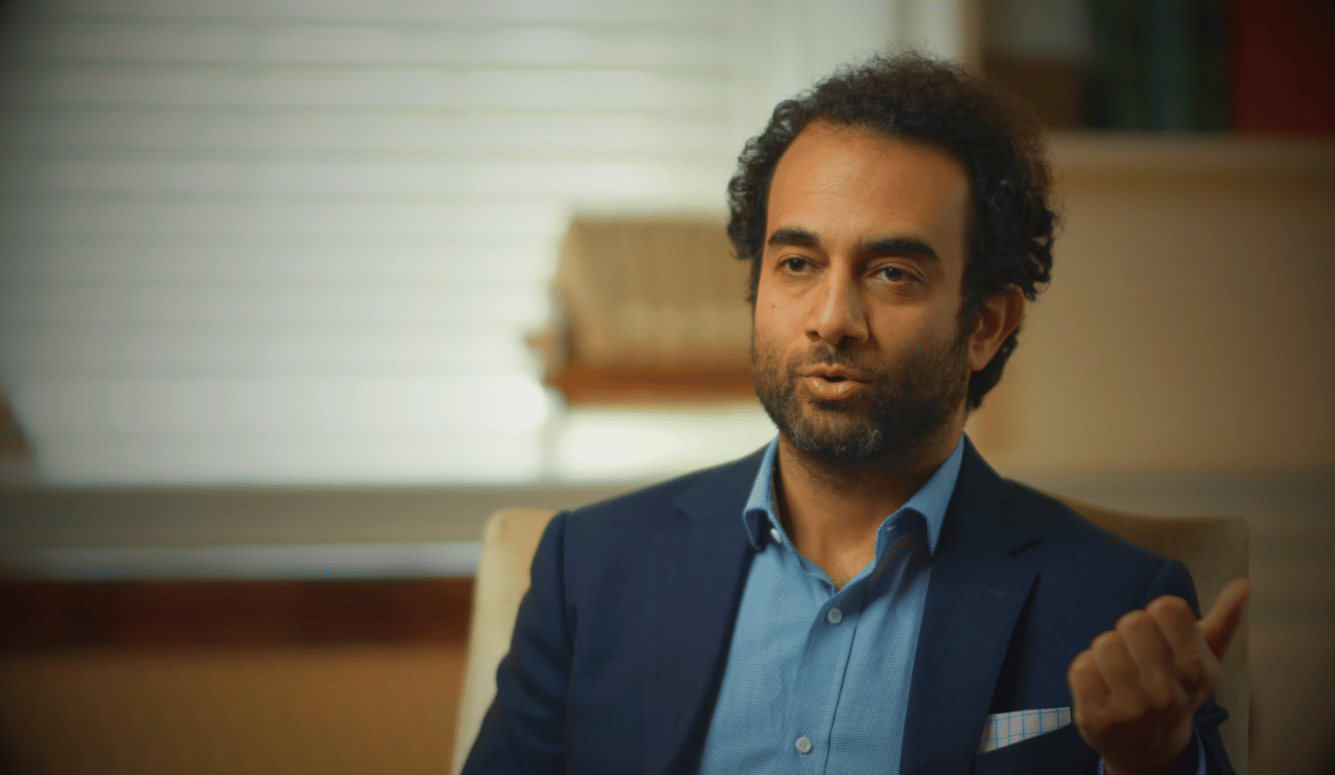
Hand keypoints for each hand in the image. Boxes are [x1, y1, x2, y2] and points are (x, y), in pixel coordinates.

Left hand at [1067, 578, 1249, 774]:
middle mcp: (1168, 693)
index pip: (1167, 607)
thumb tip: (1244, 585)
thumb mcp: (1205, 659)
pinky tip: (1104, 688)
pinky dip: (1087, 670)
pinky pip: (1081, 666)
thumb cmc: (1177, 689)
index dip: (1159, 617)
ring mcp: (1131, 708)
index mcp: (1198, 671)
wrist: (1151, 749)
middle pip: (1133, 621)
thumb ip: (1224, 621)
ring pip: (1105, 643)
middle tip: (1138, 657)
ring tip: (1121, 673)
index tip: (1163, 638)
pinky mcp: (1097, 717)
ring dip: (1107, 652)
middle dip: (1131, 633)